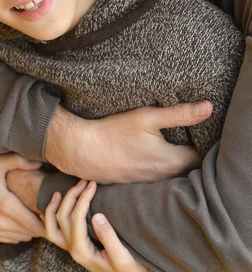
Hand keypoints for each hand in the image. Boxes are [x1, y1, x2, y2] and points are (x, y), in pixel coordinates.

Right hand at [0, 150, 44, 242]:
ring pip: (21, 237)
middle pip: (31, 233)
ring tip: (33, 212)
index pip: (35, 225)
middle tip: (45, 208)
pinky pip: (10, 239)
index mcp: (5, 206)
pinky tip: (19, 218)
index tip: (51, 208)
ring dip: (29, 228)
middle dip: (40, 223)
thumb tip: (40, 162)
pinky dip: (18, 232)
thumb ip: (20, 161)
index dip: (47, 219)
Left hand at [44, 180, 147, 271]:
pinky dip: (50, 219)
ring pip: (52, 227)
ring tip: (59, 192)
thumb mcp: (123, 258)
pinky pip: (55, 233)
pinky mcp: (76, 246)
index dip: (83, 198)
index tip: (93, 183)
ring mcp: (72, 249)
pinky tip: (53, 208)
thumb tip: (96, 215)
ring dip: (53, 208)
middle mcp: (73, 250)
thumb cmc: (129, 271)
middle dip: (71, 196)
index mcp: (82, 251)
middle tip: (83, 181)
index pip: (76, 218)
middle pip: (62, 218)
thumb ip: (109, 238)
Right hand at [45, 102, 211, 183]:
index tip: (201, 130)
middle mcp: (166, 177)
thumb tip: (208, 108)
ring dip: (178, 161)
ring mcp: (152, 183)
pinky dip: (162, 166)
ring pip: (175, 173)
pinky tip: (153, 152)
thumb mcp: (147, 117)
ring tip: (175, 142)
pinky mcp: (139, 183)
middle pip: (191, 167)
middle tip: (190, 135)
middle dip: (193, 153)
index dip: (204, 143)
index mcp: (173, 162)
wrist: (83, 152)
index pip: (203, 156)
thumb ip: (179, 114)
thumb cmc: (115, 133)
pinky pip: (160, 177)